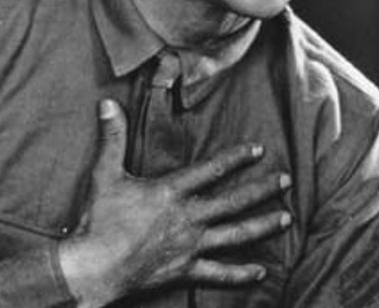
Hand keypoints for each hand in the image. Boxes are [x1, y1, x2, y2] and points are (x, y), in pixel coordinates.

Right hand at [59, 99, 290, 307]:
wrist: (91, 268)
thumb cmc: (98, 221)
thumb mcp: (104, 174)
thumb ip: (113, 137)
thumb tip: (108, 104)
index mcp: (172, 192)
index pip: (213, 169)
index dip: (238, 157)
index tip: (260, 148)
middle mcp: (188, 217)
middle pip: (234, 201)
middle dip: (263, 190)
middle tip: (287, 181)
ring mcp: (190, 245)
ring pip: (235, 235)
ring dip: (263, 226)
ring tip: (287, 219)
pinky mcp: (185, 270)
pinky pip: (218, 274)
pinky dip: (240, 274)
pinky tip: (260, 271)